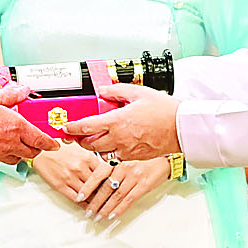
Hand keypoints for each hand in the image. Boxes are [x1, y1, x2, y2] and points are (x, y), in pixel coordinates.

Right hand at [0, 83, 60, 165]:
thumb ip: (11, 95)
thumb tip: (24, 90)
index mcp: (16, 127)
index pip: (40, 139)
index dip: (50, 143)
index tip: (54, 144)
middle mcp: (10, 143)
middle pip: (31, 153)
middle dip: (37, 149)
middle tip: (36, 143)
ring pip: (17, 159)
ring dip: (21, 154)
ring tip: (18, 146)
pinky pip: (0, 160)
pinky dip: (4, 156)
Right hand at [30, 142, 112, 203]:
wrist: (40, 150)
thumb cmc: (60, 147)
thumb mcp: (80, 148)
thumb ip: (93, 157)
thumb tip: (108, 168)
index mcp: (88, 157)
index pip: (107, 174)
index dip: (114, 183)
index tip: (120, 189)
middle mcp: (81, 168)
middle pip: (101, 186)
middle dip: (109, 195)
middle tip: (116, 203)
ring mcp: (71, 178)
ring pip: (90, 195)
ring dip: (98, 203)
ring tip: (105, 209)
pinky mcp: (61, 186)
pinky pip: (76, 199)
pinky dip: (85, 205)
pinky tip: (89, 209)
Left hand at [62, 83, 181, 160]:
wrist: (182, 128)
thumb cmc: (164, 110)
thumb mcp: (139, 92)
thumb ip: (117, 91)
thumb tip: (103, 91)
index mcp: (117, 121)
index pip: (86, 126)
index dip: (72, 127)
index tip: (65, 127)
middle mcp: (119, 138)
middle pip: (89, 144)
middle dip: (80, 139)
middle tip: (77, 134)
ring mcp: (126, 150)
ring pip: (101, 153)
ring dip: (95, 146)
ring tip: (95, 138)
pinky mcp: (134, 157)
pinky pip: (116, 157)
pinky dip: (110, 152)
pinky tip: (114, 143)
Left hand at [77, 157, 170, 220]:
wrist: (164, 159)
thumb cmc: (142, 160)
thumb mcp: (124, 159)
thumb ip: (111, 168)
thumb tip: (95, 184)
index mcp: (116, 160)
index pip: (98, 174)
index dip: (88, 187)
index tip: (79, 197)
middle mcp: (123, 167)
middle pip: (106, 188)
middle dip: (95, 202)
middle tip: (88, 212)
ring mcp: (134, 176)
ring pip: (116, 196)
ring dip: (106, 208)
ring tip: (98, 217)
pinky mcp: (144, 185)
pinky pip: (129, 200)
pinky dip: (120, 209)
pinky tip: (113, 216)